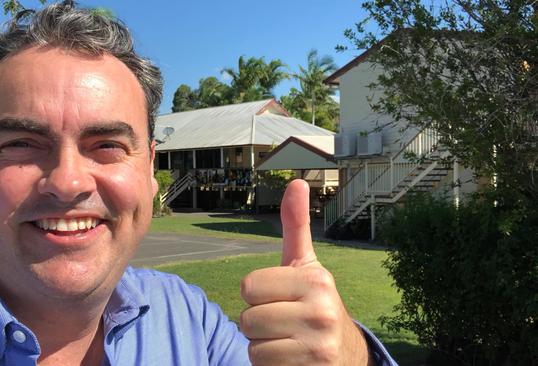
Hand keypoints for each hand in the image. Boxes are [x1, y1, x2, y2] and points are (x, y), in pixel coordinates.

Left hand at [240, 179, 372, 364]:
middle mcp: (322, 312)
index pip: (248, 286)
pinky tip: (290, 359)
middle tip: (284, 323)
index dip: (258, 295)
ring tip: (287, 341)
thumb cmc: (314, 303)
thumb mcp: (307, 265)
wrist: (345, 353)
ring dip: (263, 347)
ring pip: (252, 346)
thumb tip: (296, 181)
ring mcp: (318, 347)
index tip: (280, 298)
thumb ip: (296, 226)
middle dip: (259, 323)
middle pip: (247, 319)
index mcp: (316, 280)